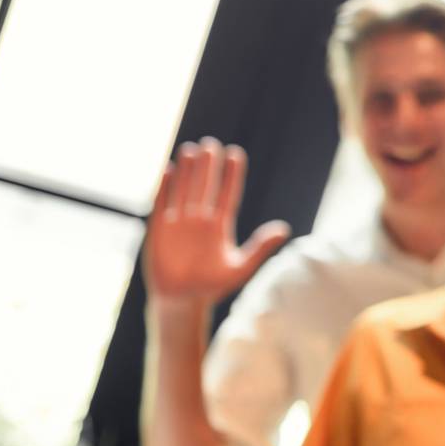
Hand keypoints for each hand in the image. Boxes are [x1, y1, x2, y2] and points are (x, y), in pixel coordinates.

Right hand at [145, 139, 290, 305]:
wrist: (183, 301)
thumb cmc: (213, 286)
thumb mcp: (240, 267)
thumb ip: (260, 248)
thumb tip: (284, 229)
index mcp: (220, 227)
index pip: (228, 195)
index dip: (232, 175)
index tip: (236, 154)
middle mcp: (200, 221)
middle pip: (205, 187)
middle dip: (208, 166)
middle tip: (211, 144)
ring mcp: (179, 223)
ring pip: (185, 190)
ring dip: (187, 171)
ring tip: (191, 149)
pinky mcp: (160, 230)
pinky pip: (162, 204)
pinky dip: (165, 188)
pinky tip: (168, 170)